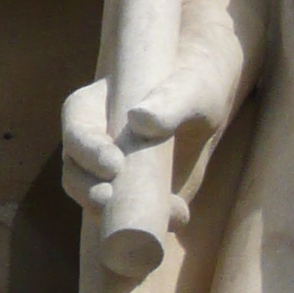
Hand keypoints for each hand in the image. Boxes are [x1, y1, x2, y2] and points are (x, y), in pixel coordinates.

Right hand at [60, 0, 269, 214]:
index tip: (114, 164)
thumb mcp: (192, 82)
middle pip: (77, 174)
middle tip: (112, 203)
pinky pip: (136, 213)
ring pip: (101, 199)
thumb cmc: (201, 72)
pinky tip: (181, 215)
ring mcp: (118, 168)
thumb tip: (142, 121)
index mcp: (94, 108)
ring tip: (160, 216)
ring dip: (119, 216)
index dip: (86, 151)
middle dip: (89, 194)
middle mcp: (98, 141)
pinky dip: (154, 220)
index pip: (76, 132)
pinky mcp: (144, 189)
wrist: (218, 84)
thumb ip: (170, 99)